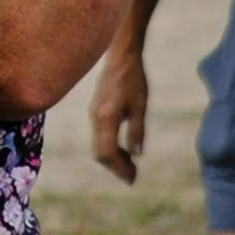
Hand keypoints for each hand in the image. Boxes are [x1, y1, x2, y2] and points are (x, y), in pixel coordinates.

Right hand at [90, 38, 147, 185]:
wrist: (121, 55)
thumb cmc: (133, 79)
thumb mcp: (140, 106)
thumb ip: (137, 130)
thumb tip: (137, 155)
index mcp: (106, 118)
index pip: (107, 152)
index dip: (119, 168)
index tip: (132, 179)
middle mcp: (96, 118)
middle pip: (100, 153)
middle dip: (116, 167)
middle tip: (133, 177)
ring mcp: (94, 114)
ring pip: (99, 145)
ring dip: (114, 158)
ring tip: (131, 165)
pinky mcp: (96, 110)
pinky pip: (100, 136)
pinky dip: (111, 147)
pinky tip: (125, 148)